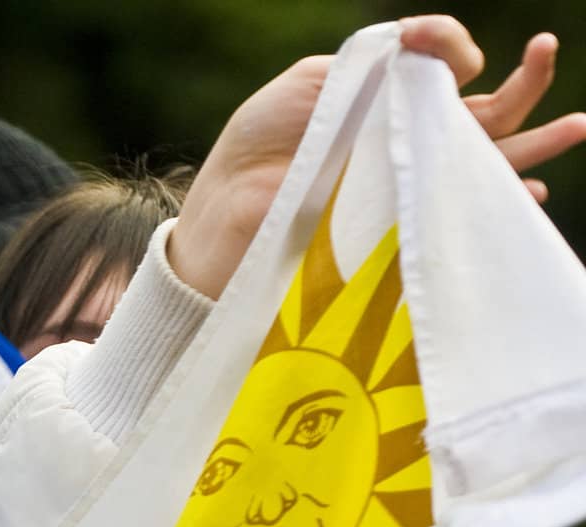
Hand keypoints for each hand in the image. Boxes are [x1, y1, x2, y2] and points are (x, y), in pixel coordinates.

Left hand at [169, 16, 585, 299]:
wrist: (226, 207)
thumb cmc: (261, 142)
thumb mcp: (322, 76)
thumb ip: (384, 54)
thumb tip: (456, 58)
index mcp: (383, 106)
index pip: (446, 77)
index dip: (459, 53)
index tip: (457, 48)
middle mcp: (400, 147)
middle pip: (480, 119)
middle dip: (524, 89)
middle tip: (547, 52)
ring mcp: (401, 188)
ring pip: (480, 164)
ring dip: (532, 146)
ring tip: (575, 127)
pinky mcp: (395, 227)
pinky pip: (455, 214)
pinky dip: (494, 204)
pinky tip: (528, 197)